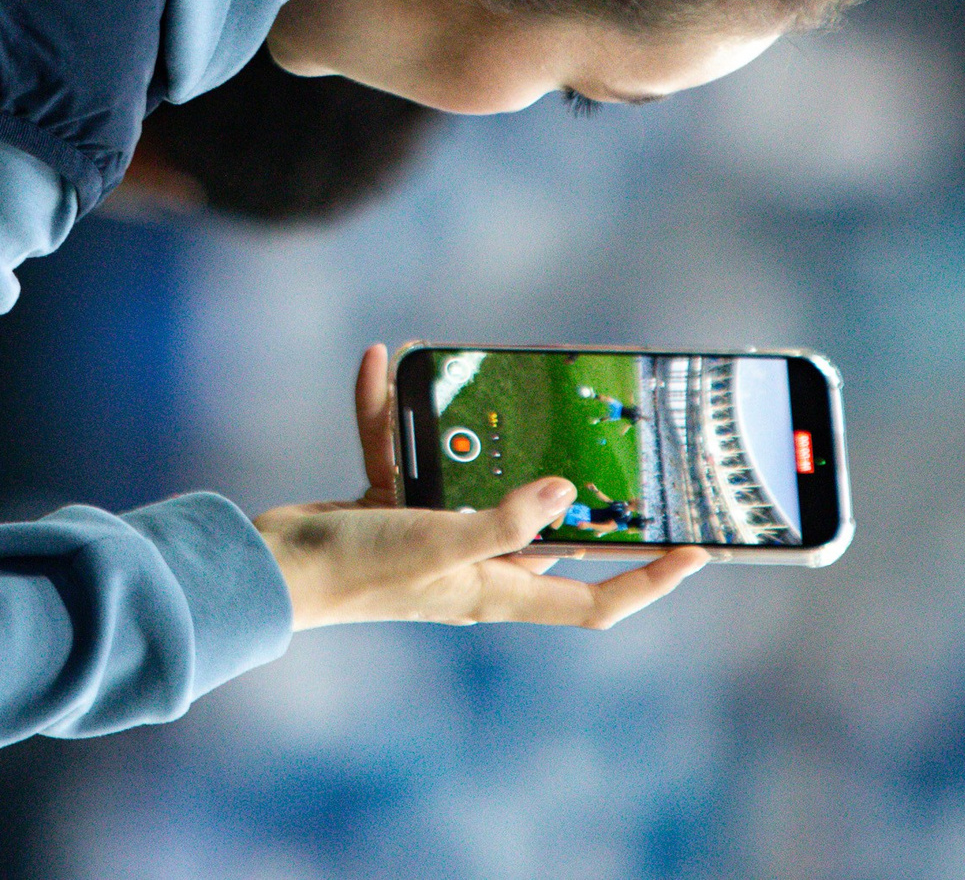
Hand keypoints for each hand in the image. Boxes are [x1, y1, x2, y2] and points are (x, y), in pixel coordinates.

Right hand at [253, 344, 709, 629]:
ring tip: (480, 377)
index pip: (593, 600)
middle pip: (545, 531)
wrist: (267, 568)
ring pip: (470, 475)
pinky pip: (401, 449)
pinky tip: (386, 363)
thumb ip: (504, 521)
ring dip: (467, 429)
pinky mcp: (386, 505)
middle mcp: (471, 563)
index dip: (649, 580)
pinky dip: (391, 409)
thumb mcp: (439, 543)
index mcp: (495, 588)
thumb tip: (565, 493)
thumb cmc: (354, 571)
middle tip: (613, 441)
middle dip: (575, 486)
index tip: (696, 548)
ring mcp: (429, 532)